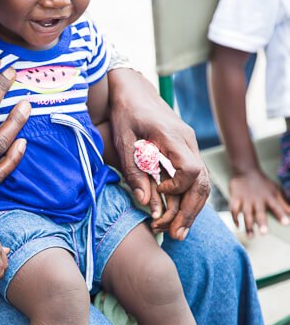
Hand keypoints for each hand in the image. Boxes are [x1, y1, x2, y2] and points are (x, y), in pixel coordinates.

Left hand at [108, 69, 209, 239]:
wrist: (133, 89)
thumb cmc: (125, 112)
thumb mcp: (122, 140)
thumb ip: (134, 170)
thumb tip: (145, 202)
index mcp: (172, 137)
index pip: (191, 170)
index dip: (178, 188)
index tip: (158, 192)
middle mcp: (187, 141)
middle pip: (202, 182)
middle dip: (190, 211)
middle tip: (175, 235)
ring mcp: (189, 145)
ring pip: (202, 183)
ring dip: (191, 209)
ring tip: (176, 232)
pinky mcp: (185, 150)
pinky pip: (194, 178)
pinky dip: (187, 198)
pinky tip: (176, 215)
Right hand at [228, 169, 289, 236]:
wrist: (246, 170)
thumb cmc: (263, 183)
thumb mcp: (275, 191)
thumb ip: (283, 204)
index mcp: (269, 197)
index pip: (276, 207)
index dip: (281, 215)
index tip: (285, 223)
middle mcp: (257, 199)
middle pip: (260, 212)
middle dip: (261, 223)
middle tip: (264, 233)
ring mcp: (245, 199)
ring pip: (246, 214)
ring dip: (248, 225)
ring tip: (250, 236)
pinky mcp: (235, 198)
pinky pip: (233, 209)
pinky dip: (234, 218)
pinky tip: (237, 225)